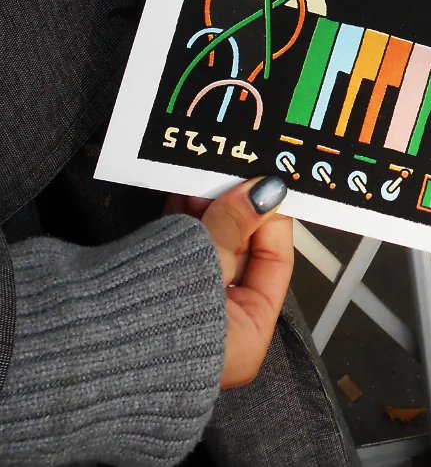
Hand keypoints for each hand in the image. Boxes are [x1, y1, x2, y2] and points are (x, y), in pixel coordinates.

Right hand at [165, 176, 292, 388]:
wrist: (73, 337)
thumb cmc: (153, 312)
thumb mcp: (208, 258)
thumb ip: (237, 221)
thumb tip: (267, 191)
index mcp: (245, 339)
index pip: (275, 264)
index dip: (272, 218)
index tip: (267, 182)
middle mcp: (219, 334)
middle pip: (242, 255)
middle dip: (237, 210)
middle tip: (234, 174)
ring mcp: (185, 316)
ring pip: (210, 250)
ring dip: (209, 211)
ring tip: (205, 179)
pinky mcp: (154, 300)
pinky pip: (181, 255)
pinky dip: (184, 225)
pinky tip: (182, 193)